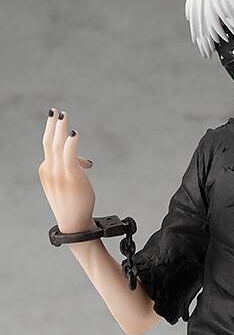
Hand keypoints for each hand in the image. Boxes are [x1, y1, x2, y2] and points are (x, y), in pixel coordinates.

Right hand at [39, 107, 95, 233]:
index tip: (69, 130)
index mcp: (46, 171)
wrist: (74, 223)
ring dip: (60, 127)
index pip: (52, 150)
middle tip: (55, 111)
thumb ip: (74, 169)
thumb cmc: (74, 204)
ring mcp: (58, 173)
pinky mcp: (71, 176)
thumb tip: (87, 161)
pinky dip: (71, 142)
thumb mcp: (70, 184)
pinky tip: (75, 133)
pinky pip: (69, 155)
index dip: (63, 140)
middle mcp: (49, 170)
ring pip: (56, 144)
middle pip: (48, 142)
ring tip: (63, 114)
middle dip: (51, 125)